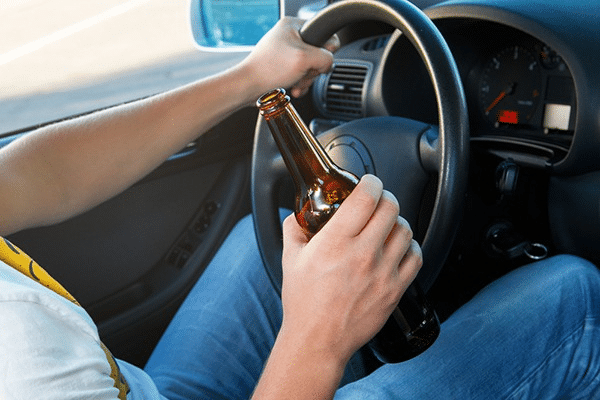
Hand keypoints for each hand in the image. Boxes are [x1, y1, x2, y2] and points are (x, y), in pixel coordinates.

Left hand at [241, 17, 339, 99]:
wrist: (248, 86)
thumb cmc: (268, 69)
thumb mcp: (304, 59)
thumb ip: (325, 57)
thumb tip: (328, 63)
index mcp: (293, 25)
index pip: (325, 34)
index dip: (325, 51)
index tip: (314, 60)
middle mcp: (289, 36)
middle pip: (318, 54)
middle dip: (312, 69)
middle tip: (301, 73)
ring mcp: (286, 52)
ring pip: (310, 67)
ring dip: (306, 79)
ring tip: (295, 82)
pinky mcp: (283, 67)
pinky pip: (301, 75)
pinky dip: (300, 84)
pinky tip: (293, 87)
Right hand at [279, 174, 422, 364]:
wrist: (318, 340)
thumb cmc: (304, 303)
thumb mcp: (290, 260)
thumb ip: (294, 231)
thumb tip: (297, 216)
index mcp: (336, 242)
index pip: (366, 197)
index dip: (371, 182)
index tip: (369, 183)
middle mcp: (363, 254)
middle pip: (390, 208)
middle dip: (385, 198)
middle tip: (377, 202)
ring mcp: (383, 272)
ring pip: (405, 230)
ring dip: (397, 222)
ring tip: (386, 226)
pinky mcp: (395, 290)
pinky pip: (416, 257)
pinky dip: (409, 247)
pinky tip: (397, 249)